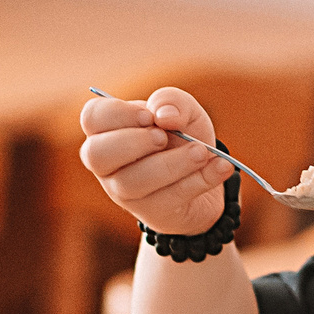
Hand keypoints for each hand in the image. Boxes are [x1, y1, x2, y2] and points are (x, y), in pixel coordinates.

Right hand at [78, 87, 235, 236]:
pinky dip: (200, 180)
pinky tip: (220, 167)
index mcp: (108, 130)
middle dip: (132, 143)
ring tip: (202, 152)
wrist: (206, 174)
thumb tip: (164, 116)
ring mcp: (124, 192)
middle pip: (96, 155)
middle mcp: (107, 163)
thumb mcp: (183, 110)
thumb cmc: (182, 135)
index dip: (117, 114)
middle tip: (164, 137)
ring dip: (172, 164)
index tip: (149, 116)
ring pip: (133, 182)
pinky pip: (170, 198)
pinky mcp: (152, 212)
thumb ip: (172, 101)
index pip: (92, 118)